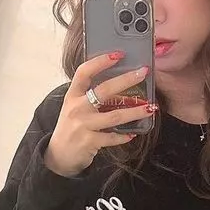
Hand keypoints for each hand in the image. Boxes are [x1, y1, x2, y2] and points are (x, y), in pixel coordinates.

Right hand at [44, 52, 155, 176]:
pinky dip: (124, 136)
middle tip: (143, 72)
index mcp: (72, 95)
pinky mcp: (89, 142)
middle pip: (104, 90)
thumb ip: (89, 95)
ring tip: (150, 108)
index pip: (84, 72)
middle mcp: (76, 108)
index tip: (118, 54)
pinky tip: (133, 133)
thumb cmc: (71, 127)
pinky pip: (112, 137)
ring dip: (135, 112)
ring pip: (114, 116)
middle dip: (126, 80)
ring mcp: (83, 125)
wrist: (58, 155)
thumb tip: (118, 83)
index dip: (100, 61)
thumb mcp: (74, 107)